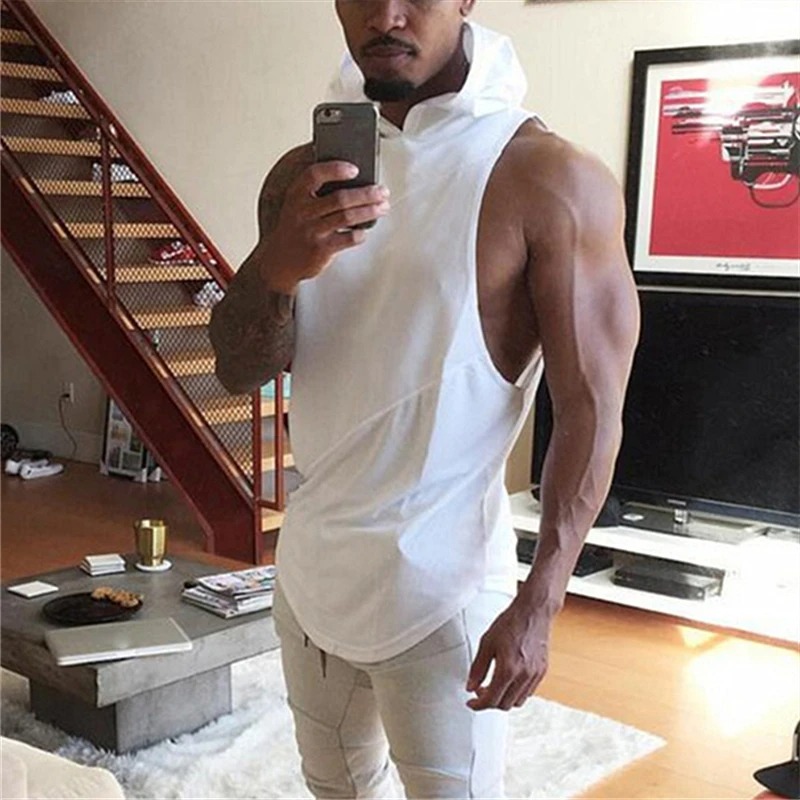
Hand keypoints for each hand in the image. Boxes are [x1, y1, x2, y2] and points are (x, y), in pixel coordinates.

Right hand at [261, 160, 389, 292]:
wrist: (280, 260)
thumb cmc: (297, 227)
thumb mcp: (298, 205)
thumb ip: (317, 192)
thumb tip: (355, 179)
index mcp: (296, 195)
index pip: (314, 175)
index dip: (335, 169)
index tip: (354, 169)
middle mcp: (302, 212)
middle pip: (340, 198)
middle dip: (366, 194)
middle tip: (383, 192)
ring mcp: (312, 231)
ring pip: (347, 217)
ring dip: (369, 211)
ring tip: (383, 207)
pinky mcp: (320, 250)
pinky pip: (347, 239)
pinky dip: (360, 234)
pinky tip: (365, 231)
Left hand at [466, 597, 551, 710]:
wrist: (533, 611)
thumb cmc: (510, 623)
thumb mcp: (486, 643)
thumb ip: (478, 668)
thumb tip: (470, 686)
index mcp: (508, 669)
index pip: (492, 700)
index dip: (478, 705)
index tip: (471, 703)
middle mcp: (524, 676)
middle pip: (505, 705)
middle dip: (490, 702)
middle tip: (480, 690)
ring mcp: (535, 675)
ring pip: (518, 702)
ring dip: (504, 699)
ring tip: (494, 685)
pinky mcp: (542, 671)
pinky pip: (528, 692)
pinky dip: (516, 692)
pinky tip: (509, 680)